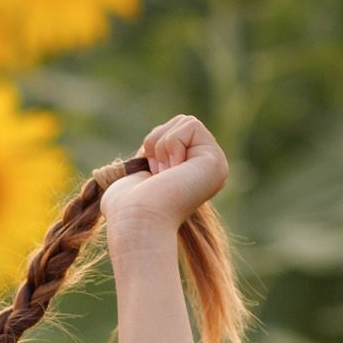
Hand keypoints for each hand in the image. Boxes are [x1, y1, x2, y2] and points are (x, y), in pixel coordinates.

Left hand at [100, 114, 227, 242]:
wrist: (134, 221)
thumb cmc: (127, 206)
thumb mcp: (137, 173)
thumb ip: (152, 157)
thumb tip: (153, 147)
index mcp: (192, 173)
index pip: (173, 132)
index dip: (154, 146)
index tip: (150, 175)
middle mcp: (209, 170)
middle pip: (182, 122)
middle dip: (158, 142)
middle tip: (157, 174)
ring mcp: (216, 166)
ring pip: (186, 121)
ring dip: (162, 144)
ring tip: (163, 174)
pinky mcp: (215, 162)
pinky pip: (191, 125)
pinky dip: (170, 144)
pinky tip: (172, 171)